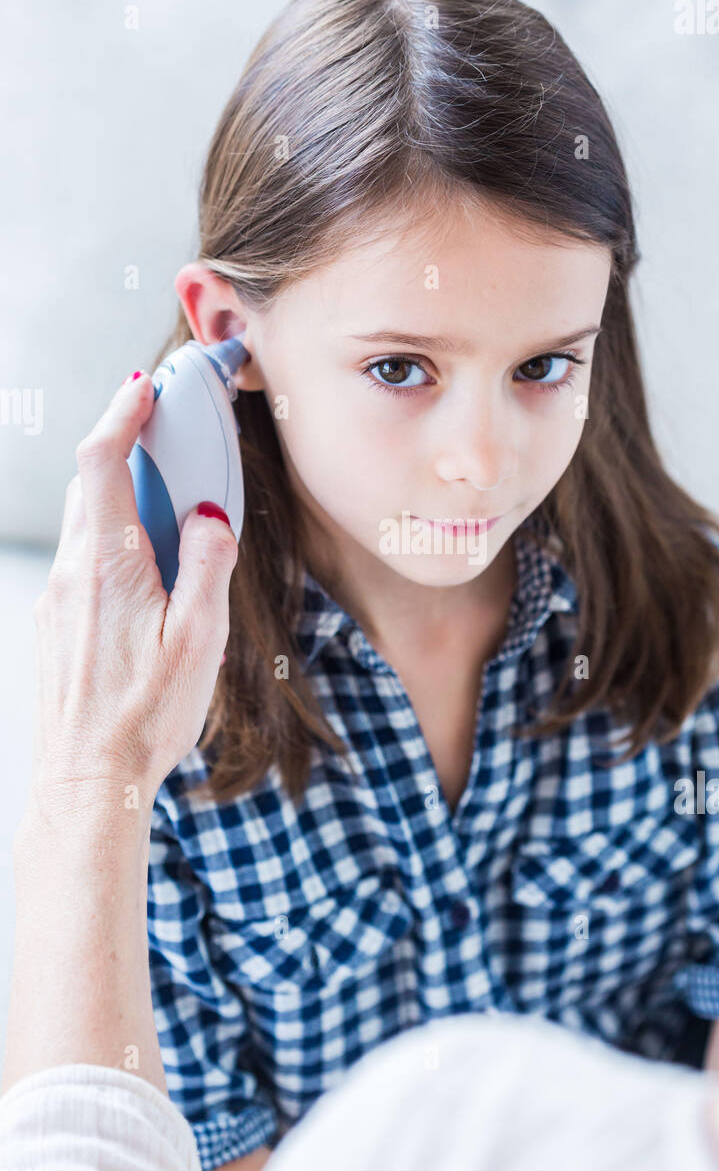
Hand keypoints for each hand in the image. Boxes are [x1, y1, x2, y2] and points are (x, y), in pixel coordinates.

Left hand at [29, 369, 238, 820]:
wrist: (88, 782)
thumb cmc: (145, 716)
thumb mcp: (200, 637)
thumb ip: (208, 564)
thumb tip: (208, 517)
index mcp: (108, 564)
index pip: (102, 461)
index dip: (121, 414)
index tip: (143, 387)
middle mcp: (72, 573)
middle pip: (92, 487)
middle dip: (126, 453)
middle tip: (167, 441)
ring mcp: (58, 601)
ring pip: (87, 526)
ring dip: (124, 504)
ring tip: (171, 521)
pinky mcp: (57, 627)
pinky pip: (84, 563)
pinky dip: (114, 546)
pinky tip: (149, 582)